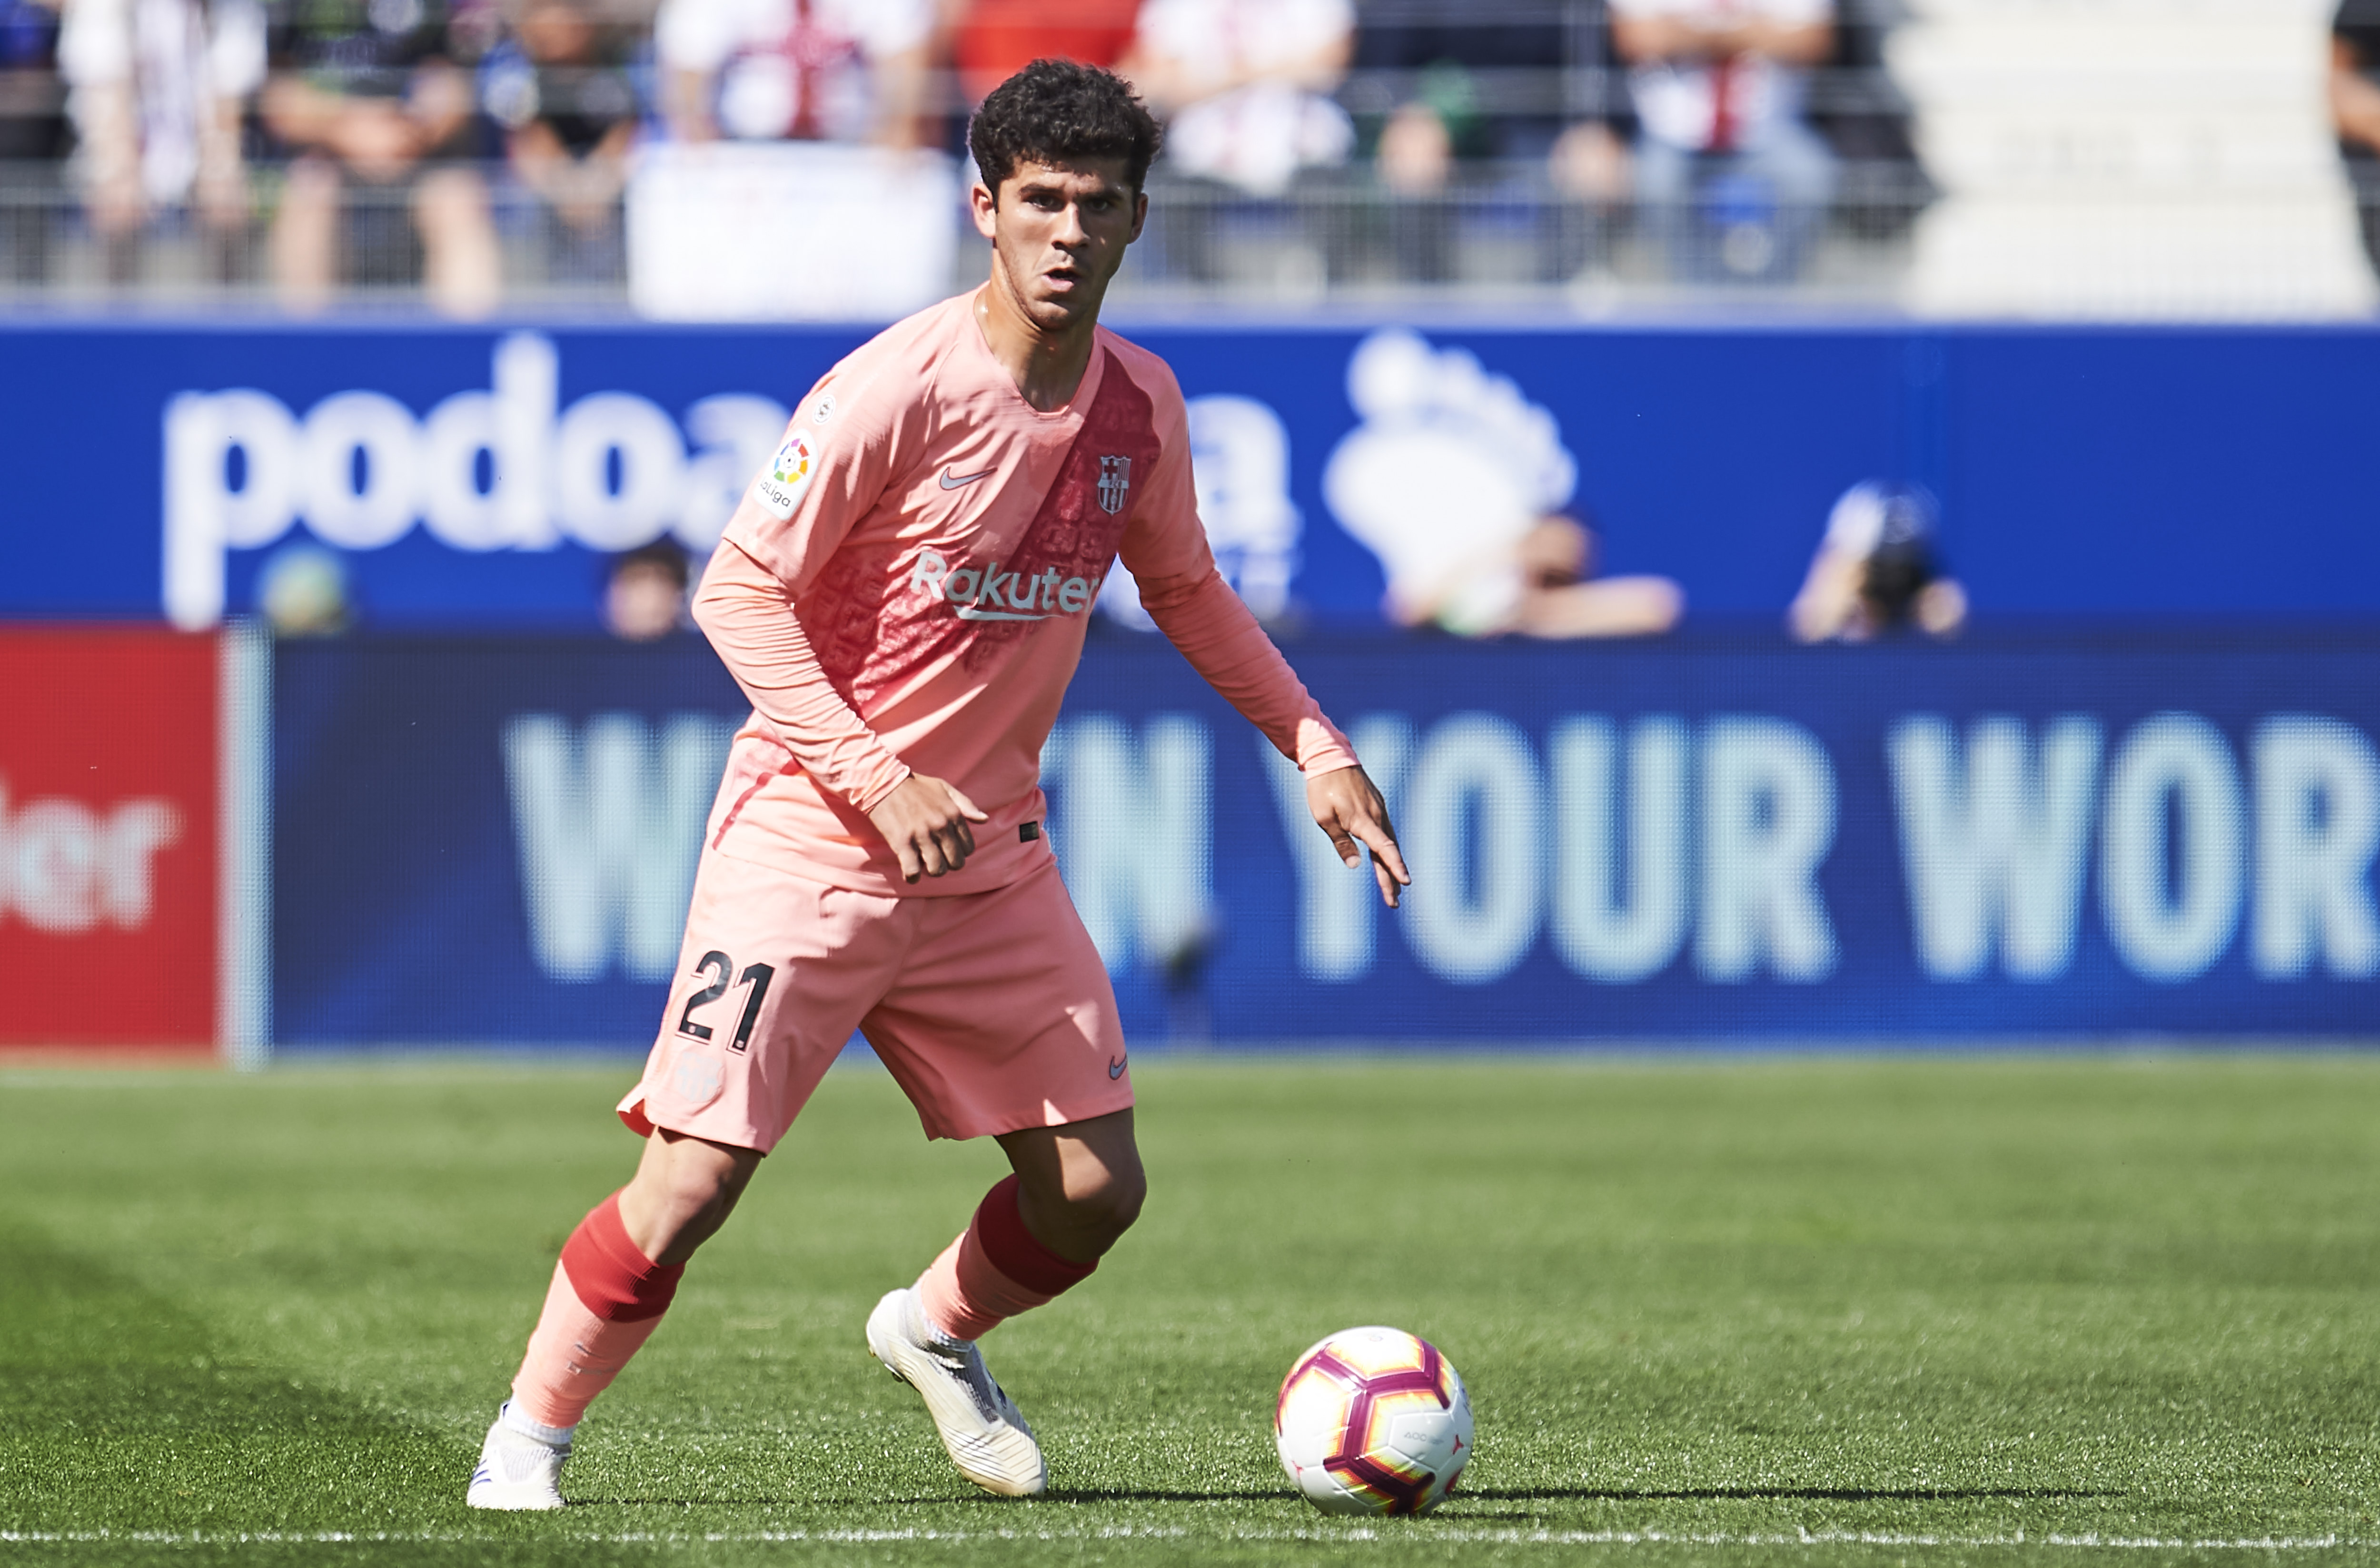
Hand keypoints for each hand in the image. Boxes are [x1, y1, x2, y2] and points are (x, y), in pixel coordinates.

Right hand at [867, 774, 989, 882]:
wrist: (883, 781)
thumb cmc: (915, 786)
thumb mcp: (944, 788)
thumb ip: (966, 805)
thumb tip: (984, 820)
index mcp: (953, 814)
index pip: (969, 848)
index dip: (959, 853)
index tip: (948, 850)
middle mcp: (941, 825)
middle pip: (956, 863)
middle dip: (947, 865)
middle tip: (936, 859)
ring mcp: (921, 835)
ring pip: (937, 870)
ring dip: (931, 871)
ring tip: (923, 865)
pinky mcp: (902, 842)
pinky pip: (913, 871)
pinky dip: (912, 877)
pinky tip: (910, 874)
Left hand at [1307, 765, 1409, 908]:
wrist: (1330, 757)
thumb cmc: (1322, 788)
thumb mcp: (1324, 818)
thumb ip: (1341, 842)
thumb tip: (1356, 865)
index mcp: (1363, 820)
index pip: (1383, 848)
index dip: (1394, 866)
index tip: (1405, 882)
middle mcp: (1376, 815)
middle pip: (1388, 851)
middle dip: (1392, 878)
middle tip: (1394, 902)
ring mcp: (1378, 809)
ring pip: (1389, 841)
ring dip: (1391, 865)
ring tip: (1395, 886)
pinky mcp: (1377, 804)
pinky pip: (1386, 830)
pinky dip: (1388, 848)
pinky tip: (1387, 858)